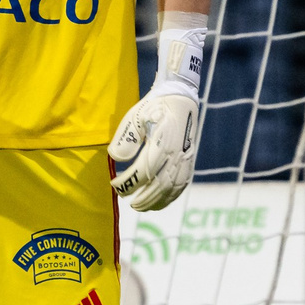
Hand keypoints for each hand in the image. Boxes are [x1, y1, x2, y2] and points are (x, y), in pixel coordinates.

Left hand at [109, 93, 195, 212]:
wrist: (180, 98)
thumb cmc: (154, 106)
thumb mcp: (135, 116)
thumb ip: (126, 137)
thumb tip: (116, 158)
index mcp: (162, 143)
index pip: (144, 172)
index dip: (128, 182)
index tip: (114, 183)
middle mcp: (177, 154)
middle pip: (159, 185)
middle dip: (143, 198)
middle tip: (129, 203)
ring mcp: (186, 158)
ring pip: (172, 188)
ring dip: (157, 201)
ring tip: (141, 207)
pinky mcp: (190, 160)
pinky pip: (183, 184)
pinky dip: (171, 197)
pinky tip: (160, 202)